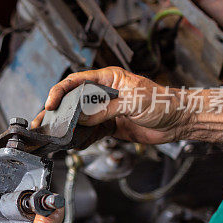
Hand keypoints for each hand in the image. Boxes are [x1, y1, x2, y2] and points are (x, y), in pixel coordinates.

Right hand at [32, 67, 192, 144]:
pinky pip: (91, 132)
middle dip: (57, 111)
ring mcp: (106, 110)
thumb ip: (107, 109)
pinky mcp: (110, 126)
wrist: (179, 121)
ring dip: (66, 126)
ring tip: (51, 135)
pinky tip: (73, 143)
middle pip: (73, 100)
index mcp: (108, 79)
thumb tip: (84, 118)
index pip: (77, 81)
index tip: (52, 103)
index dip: (60, 91)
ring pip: (79, 118)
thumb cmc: (163, 103)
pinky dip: (82, 138)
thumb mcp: (134, 102)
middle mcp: (104, 93)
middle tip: (43, 122)